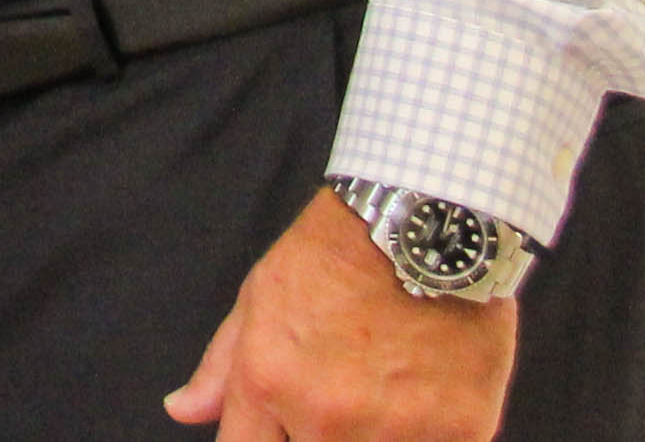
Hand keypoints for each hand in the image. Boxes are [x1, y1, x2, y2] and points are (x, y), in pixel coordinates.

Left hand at [166, 191, 513, 440]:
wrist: (426, 225)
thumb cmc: (337, 255)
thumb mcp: (261, 296)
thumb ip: (222, 366)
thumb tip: (183, 411)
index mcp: (269, 382)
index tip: (280, 429)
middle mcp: (327, 416)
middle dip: (314, 436)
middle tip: (337, 399)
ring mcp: (396, 431)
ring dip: (372, 438)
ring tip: (381, 393)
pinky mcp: (461, 434)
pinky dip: (426, 437)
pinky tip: (423, 402)